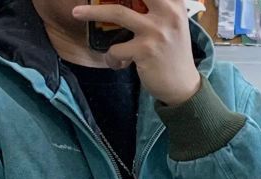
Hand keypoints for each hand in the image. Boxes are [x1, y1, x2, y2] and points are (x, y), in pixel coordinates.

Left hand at [73, 0, 201, 106]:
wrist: (183, 87)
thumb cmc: (173, 53)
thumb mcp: (173, 23)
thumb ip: (158, 6)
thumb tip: (131, 2)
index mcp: (174, 3)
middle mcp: (168, 12)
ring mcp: (156, 31)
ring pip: (117, 12)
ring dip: (92, 13)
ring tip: (76, 13)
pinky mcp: (145, 51)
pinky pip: (116, 49)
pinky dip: (111, 57)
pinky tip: (117, 62)